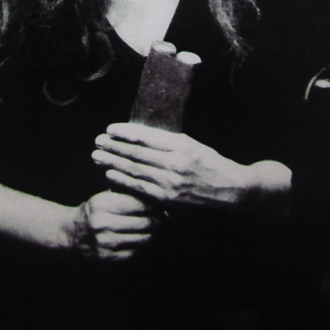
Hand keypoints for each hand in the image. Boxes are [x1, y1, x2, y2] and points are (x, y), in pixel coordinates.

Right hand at [69, 190, 156, 261]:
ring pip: (142, 239)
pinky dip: (144, 246)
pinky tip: (148, 239)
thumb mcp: (106, 196)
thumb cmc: (96, 210)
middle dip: (159, 220)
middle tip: (167, 217)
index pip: (138, 204)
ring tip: (160, 228)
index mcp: (102, 204)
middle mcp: (102, 224)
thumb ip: (126, 192)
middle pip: (143, 223)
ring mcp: (104, 243)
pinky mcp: (107, 258)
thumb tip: (156, 193)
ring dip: (154, 234)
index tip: (163, 204)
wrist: (73, 233)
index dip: (155, 205)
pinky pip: (135, 253)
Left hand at [92, 123, 290, 212]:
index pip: (145, 137)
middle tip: (97, 141)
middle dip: (113, 147)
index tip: (110, 129)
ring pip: (134, 171)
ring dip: (113, 163)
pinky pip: (140, 189)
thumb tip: (140, 137)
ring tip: (97, 156)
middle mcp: (174, 164)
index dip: (124, 133)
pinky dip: (123, 181)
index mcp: (181, 146)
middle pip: (136, 154)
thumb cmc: (212, 164)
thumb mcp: (193, 145)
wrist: (232, 192)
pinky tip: (110, 175)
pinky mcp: (168, 200)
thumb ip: (168, 143)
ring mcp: (170, 184)